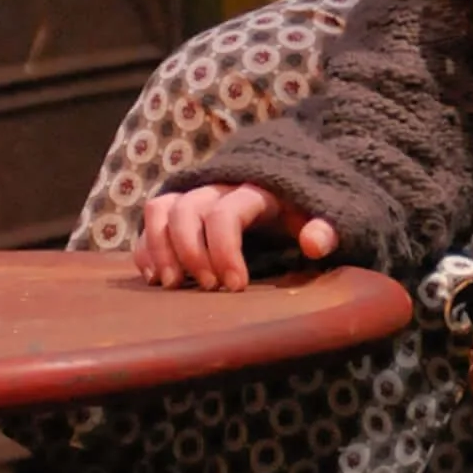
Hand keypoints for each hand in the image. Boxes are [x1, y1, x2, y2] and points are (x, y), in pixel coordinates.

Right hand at [134, 183, 337, 292]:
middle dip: (191, 253)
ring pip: (160, 209)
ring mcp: (194, 195)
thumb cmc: (304, 208)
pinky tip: (157, 277)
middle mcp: (217, 186)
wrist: (290, 185)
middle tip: (208, 288)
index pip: (225, 214)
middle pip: (186, 210)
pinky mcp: (178, 209)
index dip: (224, 251)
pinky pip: (150, 221)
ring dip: (159, 248)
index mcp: (254, 188)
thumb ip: (325, 228)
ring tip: (172, 285)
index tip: (235, 287)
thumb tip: (314, 244)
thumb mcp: (323, 215)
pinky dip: (147, 247)